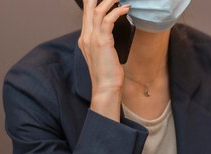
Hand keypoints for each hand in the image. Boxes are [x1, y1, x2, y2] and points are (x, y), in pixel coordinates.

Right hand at [78, 0, 130, 120]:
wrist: (105, 88)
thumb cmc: (108, 74)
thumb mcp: (104, 55)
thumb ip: (104, 42)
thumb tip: (113, 34)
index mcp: (85, 39)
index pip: (86, 14)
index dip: (93, 2)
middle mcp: (86, 36)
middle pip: (88, 7)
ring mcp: (92, 38)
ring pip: (98, 11)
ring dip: (110, 0)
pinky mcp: (101, 42)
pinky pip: (108, 20)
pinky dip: (117, 12)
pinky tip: (125, 9)